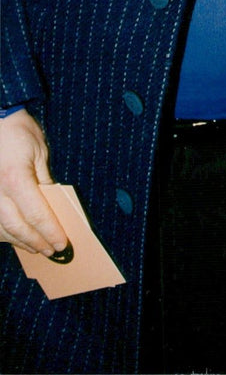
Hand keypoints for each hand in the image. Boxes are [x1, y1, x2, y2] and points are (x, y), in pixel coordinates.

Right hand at [0, 110, 68, 253]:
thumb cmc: (18, 132)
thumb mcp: (39, 152)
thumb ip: (44, 181)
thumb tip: (53, 205)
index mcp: (15, 179)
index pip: (36, 214)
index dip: (50, 232)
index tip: (62, 243)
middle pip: (17, 227)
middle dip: (36, 242)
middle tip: (52, 251)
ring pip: (2, 229)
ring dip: (19, 241)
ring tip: (36, 247)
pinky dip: (4, 233)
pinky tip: (15, 236)